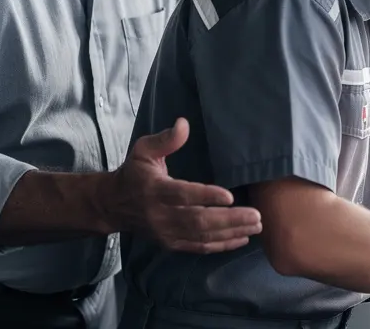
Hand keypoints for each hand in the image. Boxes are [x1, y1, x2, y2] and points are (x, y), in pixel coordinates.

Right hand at [110, 118, 261, 252]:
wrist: (113, 206)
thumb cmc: (134, 173)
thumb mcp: (143, 150)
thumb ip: (165, 139)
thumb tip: (184, 123)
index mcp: (154, 190)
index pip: (182, 195)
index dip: (205, 196)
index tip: (229, 196)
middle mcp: (160, 215)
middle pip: (197, 220)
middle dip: (229, 219)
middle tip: (256, 216)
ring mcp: (166, 233)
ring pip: (202, 236)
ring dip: (231, 232)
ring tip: (256, 226)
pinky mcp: (171, 244)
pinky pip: (199, 247)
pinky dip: (221, 245)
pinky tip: (242, 238)